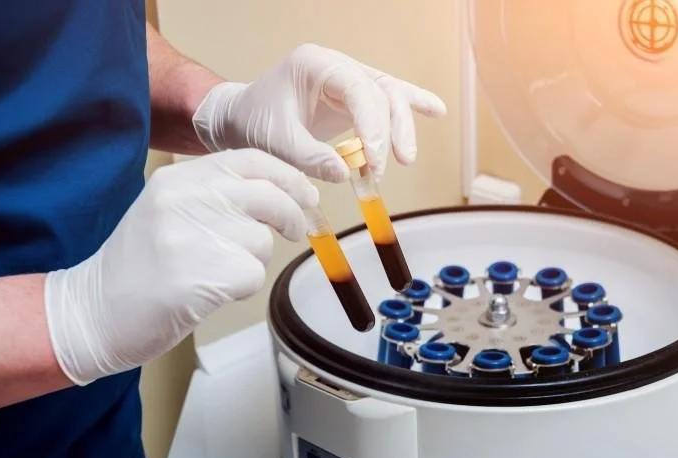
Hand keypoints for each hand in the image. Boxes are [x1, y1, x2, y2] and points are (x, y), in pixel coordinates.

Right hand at [43, 149, 317, 384]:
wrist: (92, 312)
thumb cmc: (136, 267)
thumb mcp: (167, 210)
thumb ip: (216, 194)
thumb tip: (281, 194)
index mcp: (178, 179)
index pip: (251, 160)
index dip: (288, 177)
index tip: (306, 194)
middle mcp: (185, 199)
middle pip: (269, 197)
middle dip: (292, 216)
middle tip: (296, 230)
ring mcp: (193, 236)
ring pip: (262, 241)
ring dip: (252, 261)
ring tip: (214, 271)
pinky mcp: (203, 275)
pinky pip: (252, 275)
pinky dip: (240, 288)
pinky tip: (208, 292)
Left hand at [191, 43, 446, 182]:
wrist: (241, 118)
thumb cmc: (254, 123)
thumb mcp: (275, 143)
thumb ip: (309, 157)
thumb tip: (344, 173)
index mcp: (314, 64)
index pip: (357, 88)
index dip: (373, 124)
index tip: (376, 159)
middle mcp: (336, 66)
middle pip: (380, 90)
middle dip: (391, 130)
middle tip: (385, 168)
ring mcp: (347, 79)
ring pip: (389, 95)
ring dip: (402, 127)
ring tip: (405, 158)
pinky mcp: (353, 97)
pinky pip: (388, 96)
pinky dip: (412, 104)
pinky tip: (436, 111)